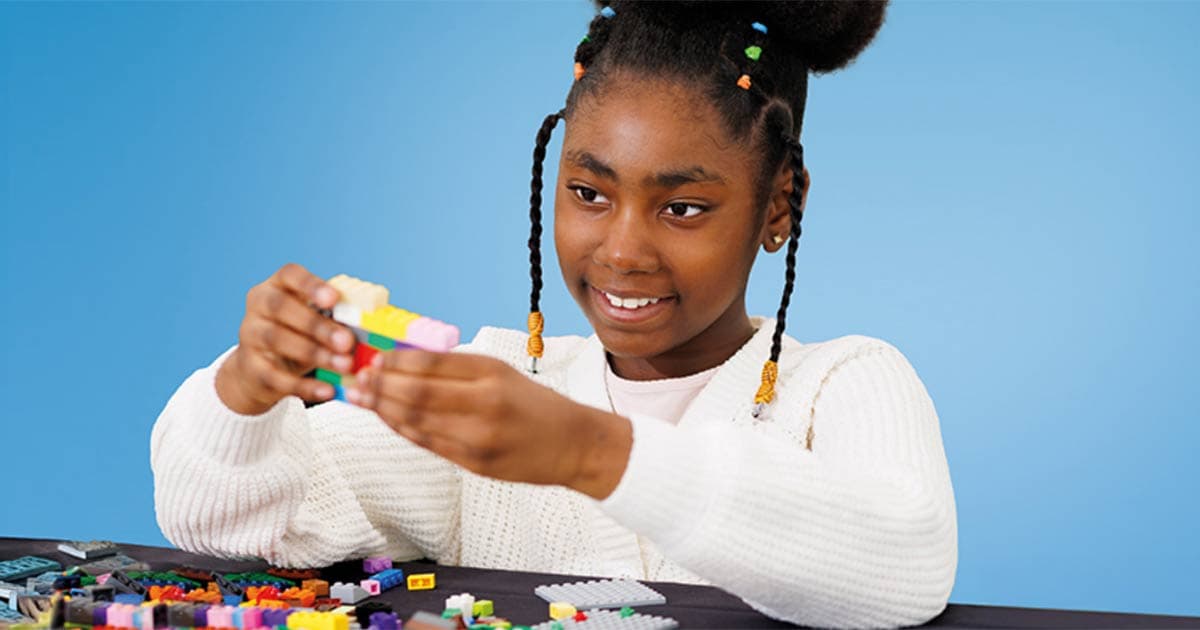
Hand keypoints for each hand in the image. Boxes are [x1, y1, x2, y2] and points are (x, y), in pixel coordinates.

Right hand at [215, 263, 356, 414]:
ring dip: (315, 353)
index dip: (311, 285)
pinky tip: (328, 390)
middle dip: (317, 325)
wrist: (259, 371)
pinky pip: (276, 376)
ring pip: (278, 340)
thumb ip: (335, 315)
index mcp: (276, 286)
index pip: (289, 275)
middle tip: (347, 342)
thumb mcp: (313, 320)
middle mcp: (258, 306)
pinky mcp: (250, 368)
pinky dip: (304, 386)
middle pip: (282, 307)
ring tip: (345, 365)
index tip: (333, 299)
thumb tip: (371, 321)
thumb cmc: (298, 336)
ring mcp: (249, 336)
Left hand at [350, 349, 632, 498]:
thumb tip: (402, 363)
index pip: (431, 364)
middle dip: (381, 385)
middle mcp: (484, 404)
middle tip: (356, 379)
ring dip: (384, 408)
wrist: (573, 444)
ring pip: (417, 421)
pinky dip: (403, 429)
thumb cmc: (533, 405)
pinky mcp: (474, 464)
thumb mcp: (501, 373)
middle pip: (417, 393)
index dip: (396, 361)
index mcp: (491, 374)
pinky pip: (428, 444)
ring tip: (361, 397)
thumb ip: (457, 370)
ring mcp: (478, 438)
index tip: (373, 358)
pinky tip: (387, 418)